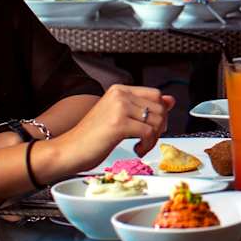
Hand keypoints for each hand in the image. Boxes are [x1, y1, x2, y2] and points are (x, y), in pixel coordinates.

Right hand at [44, 85, 173, 177]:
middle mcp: (120, 95)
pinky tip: (136, 149)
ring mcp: (119, 108)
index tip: (154, 126)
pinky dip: (147, 145)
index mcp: (119, 90)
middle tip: (147, 139)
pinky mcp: (119, 124)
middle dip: (159, 127)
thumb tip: (171, 100)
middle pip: (160, 108)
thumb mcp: (120, 117)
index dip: (161, 112)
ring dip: (153, 138)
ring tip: (141, 145)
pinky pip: (149, 133)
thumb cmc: (92, 137)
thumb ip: (144, 107)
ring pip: (156, 121)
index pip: (156, 94)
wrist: (69, 150)